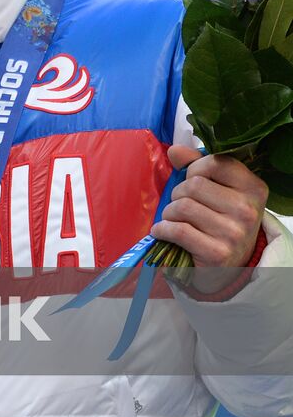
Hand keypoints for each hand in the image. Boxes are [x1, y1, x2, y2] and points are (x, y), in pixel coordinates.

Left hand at [152, 145, 268, 292]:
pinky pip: (176, 230)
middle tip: (182, 205)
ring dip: (169, 212)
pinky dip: (162, 229)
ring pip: (182, 206)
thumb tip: (176, 149)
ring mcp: (234, 233)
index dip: (195, 168)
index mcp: (254, 189)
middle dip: (178, 193)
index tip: (193, 179)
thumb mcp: (219, 192)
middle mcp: (248, 211)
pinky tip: (162, 231)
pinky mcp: (216, 253)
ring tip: (175, 220)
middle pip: (194, 184)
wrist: (229, 267)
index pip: (215, 163)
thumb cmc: (221, 222)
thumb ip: (199, 167)